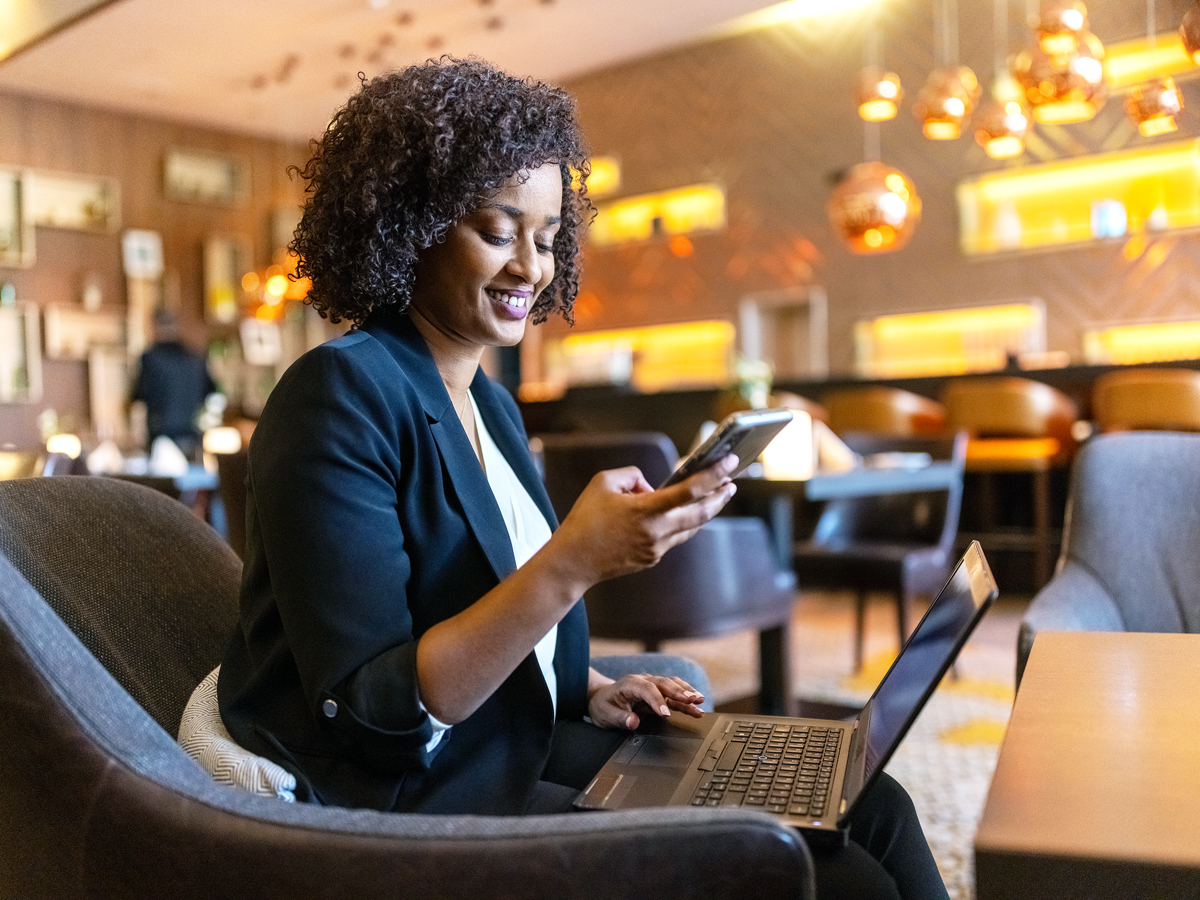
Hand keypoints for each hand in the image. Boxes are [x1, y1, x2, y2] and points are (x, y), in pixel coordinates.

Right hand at [550, 454, 738, 591]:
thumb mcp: (603, 483)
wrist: (573, 562)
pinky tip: (682, 513)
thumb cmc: (585, 520)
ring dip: (704, 511)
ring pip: (690, 528)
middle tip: (732, 483)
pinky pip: (673, 537)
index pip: (690, 490)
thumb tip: (651, 487)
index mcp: (646, 510)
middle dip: (720, 496)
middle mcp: (656, 532)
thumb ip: (632, 476)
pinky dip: (680, 523)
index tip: (730, 462)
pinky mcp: (652, 559)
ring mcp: (656, 549)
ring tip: (715, 496)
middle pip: (700, 514)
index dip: (714, 474)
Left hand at [587, 673, 705, 730]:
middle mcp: (643, 681)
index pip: (647, 689)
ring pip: (672, 686)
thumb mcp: (606, 715)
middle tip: (693, 701)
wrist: (601, 698)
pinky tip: (697, 704)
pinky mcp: (658, 693)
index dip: (657, 700)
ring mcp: (652, 685)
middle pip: (664, 684)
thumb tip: (633, 722)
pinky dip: (686, 698)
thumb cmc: (603, 706)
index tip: (666, 713)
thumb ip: (620, 718)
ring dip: (686, 693)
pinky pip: (674, 694)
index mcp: (630, 684)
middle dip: (679, 692)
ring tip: (700, 701)